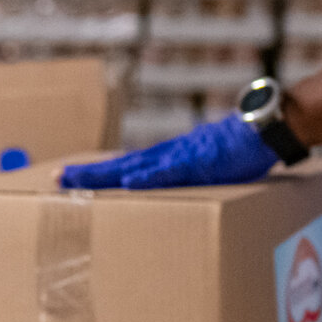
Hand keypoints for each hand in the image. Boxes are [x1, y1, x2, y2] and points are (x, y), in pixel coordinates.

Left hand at [58, 116, 277, 190]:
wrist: (266, 128)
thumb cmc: (240, 150)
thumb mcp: (207, 167)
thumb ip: (187, 177)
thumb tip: (172, 192)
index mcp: (169, 159)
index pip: (125, 167)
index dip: (97, 173)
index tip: (69, 179)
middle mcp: (168, 155)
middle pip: (119, 165)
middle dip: (87, 173)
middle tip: (56, 179)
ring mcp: (182, 156)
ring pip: (135, 166)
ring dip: (104, 175)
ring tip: (76, 182)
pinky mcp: (200, 161)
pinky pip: (170, 172)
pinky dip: (149, 177)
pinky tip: (128, 184)